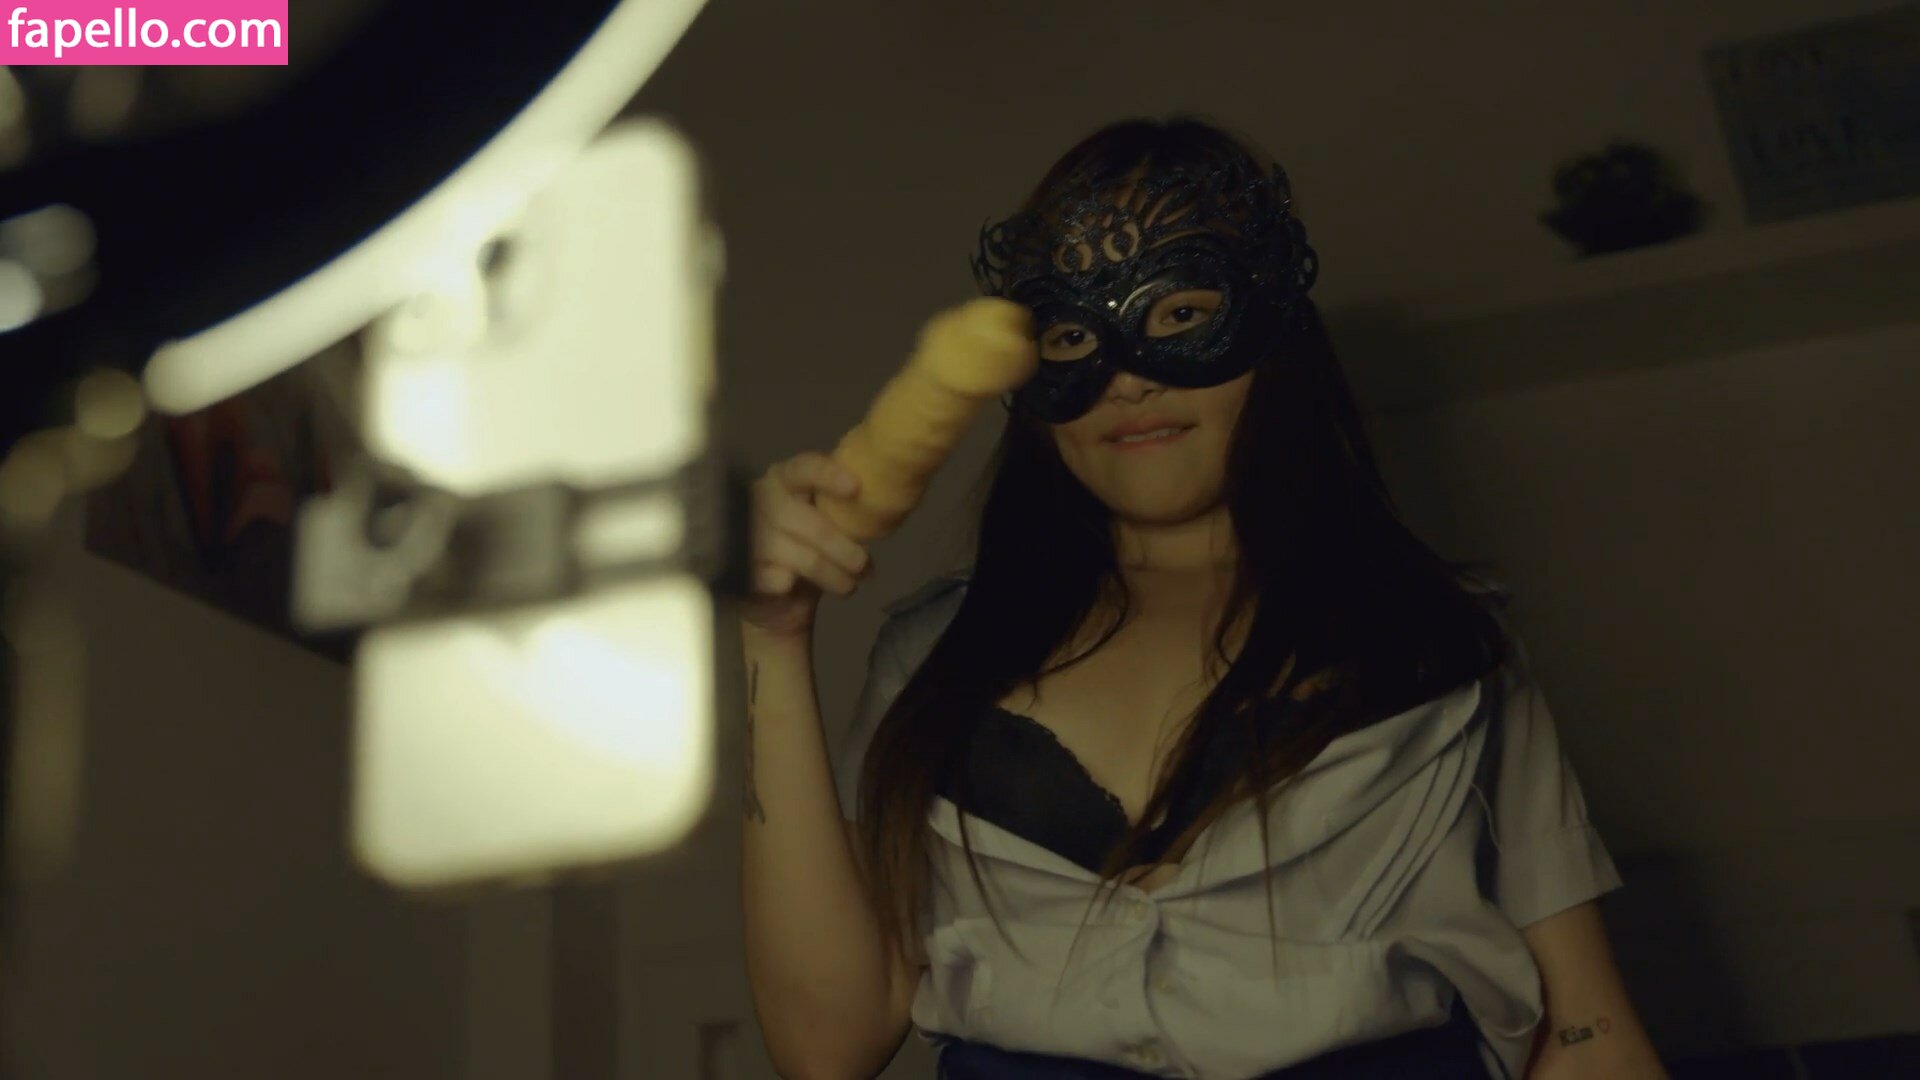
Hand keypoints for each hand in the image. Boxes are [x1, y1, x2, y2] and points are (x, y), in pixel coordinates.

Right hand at [736, 451, 874, 638]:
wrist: (778, 598)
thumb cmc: (809, 549)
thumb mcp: (826, 522)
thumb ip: (842, 507)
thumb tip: (883, 500)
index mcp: (781, 481)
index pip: (801, 469)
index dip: (827, 475)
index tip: (856, 488)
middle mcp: (759, 503)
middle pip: (805, 520)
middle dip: (841, 546)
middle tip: (864, 565)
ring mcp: (748, 537)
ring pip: (801, 556)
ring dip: (832, 575)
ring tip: (849, 586)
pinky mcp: (743, 571)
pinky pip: (779, 580)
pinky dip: (797, 587)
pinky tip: (802, 589)